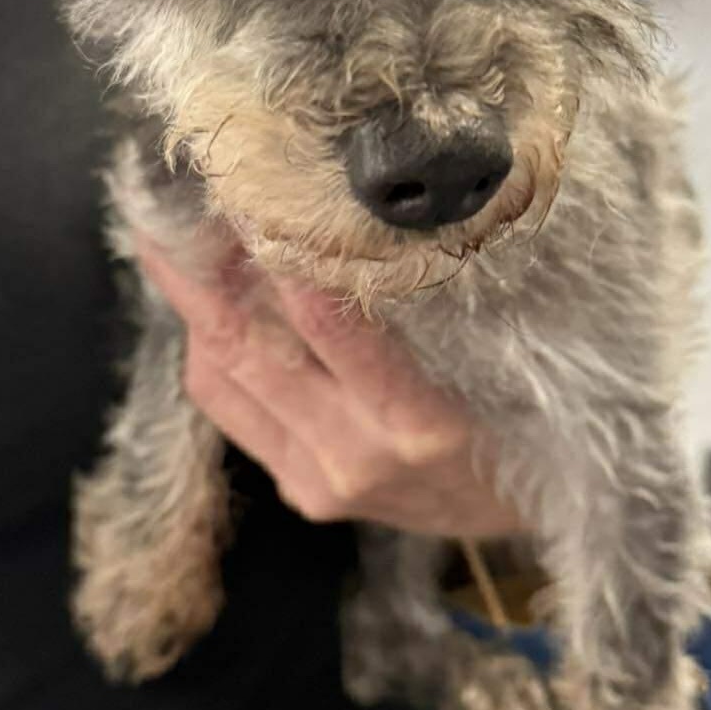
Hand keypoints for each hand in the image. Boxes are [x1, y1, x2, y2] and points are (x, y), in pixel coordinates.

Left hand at [135, 233, 524, 537]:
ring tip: (181, 245)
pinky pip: (230, 407)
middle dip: (197, 275)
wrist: (541, 515)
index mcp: (417, 422)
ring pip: (222, 378)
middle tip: (169, 211)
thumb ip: (422, 306)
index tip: (246, 194)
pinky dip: (214, 349)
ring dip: (194, 308)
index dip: (275, 256)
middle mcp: (356, 456)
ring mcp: (319, 481)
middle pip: (245, 350)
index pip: (327, 325)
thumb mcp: (492, 355)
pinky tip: (213, 306)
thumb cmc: (524, 410)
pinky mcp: (300, 492)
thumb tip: (345, 222)